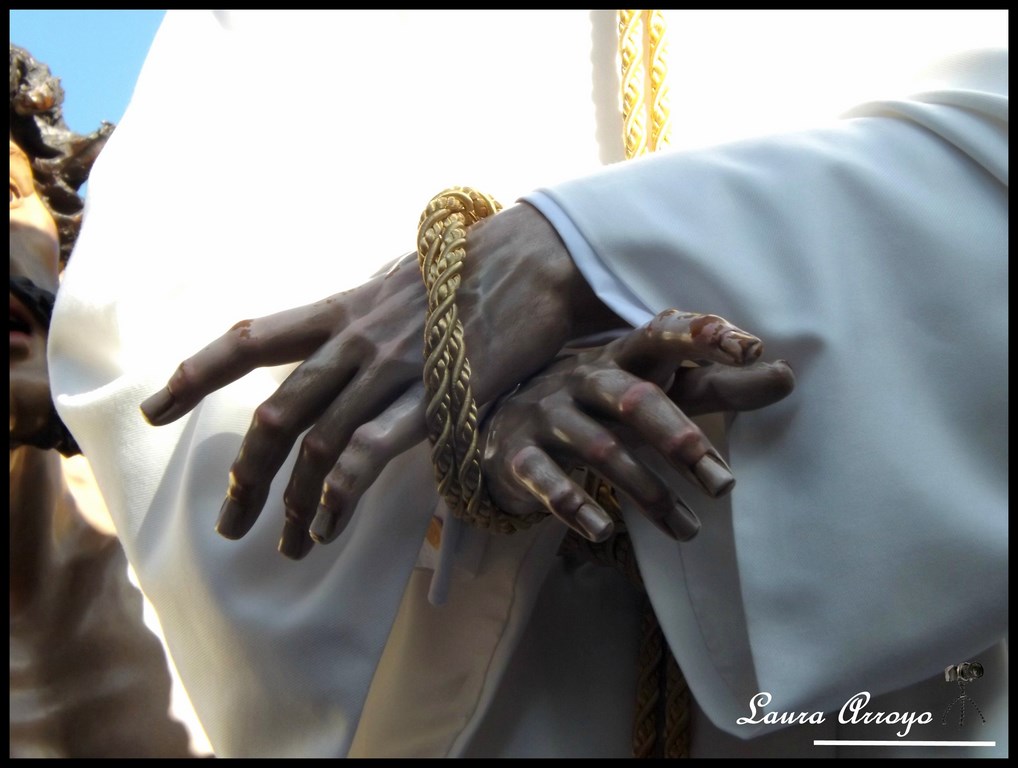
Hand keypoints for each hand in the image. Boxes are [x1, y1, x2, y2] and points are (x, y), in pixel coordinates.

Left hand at [139, 203, 621, 557]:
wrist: (534, 263)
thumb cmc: (475, 270)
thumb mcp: (402, 282)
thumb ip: (363, 314)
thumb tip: (339, 337)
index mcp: (342, 310)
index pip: (251, 339)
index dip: (196, 374)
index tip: (157, 408)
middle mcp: (355, 341)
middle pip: (276, 413)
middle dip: (244, 475)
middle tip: (229, 521)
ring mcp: (391, 372)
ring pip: (316, 444)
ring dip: (291, 503)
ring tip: (286, 544)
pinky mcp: (432, 402)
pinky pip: (368, 456)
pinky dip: (338, 497)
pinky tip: (328, 527)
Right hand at [480, 310, 794, 542]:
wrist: (507, 432)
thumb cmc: (600, 410)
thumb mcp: (653, 391)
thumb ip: (714, 385)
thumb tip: (786, 375)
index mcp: (623, 358)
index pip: (663, 335)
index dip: (704, 337)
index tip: (752, 349)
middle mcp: (583, 379)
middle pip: (633, 398)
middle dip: (679, 437)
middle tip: (724, 485)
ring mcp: (547, 416)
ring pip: (600, 449)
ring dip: (647, 492)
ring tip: (689, 530)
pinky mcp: (517, 455)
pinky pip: (545, 479)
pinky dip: (574, 505)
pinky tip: (603, 532)